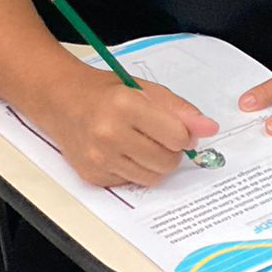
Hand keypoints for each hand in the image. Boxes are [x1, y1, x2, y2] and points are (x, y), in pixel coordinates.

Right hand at [32, 66, 218, 187]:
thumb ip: (180, 110)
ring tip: (141, 143)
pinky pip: (131, 182)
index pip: (177, 136)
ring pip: (152, 177)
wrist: (61, 101)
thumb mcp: (146, 89)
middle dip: (171, 151)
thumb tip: (210, 128)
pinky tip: (122, 151)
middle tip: (158, 135)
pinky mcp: (93, 176)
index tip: (175, 127)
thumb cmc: (106, 92)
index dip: (183, 133)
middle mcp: (109, 134)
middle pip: (167, 161)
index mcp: (125, 106)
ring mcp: (99, 158)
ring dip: (155, 163)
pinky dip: (134, 170)